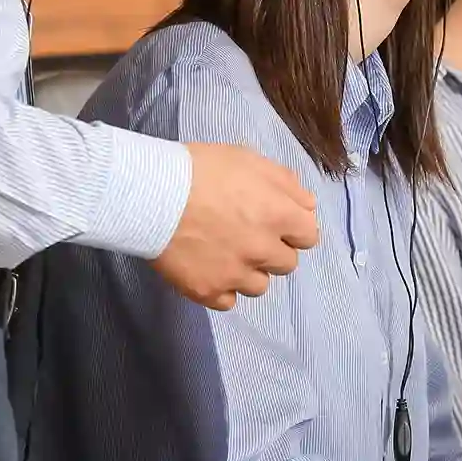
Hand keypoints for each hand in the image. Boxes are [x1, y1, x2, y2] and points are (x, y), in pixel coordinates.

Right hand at [151, 142, 320, 309]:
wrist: (152, 194)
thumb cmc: (200, 169)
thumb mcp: (248, 159)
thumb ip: (285, 183)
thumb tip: (306, 204)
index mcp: (279, 216)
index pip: (309, 236)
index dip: (294, 229)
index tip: (276, 223)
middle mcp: (264, 250)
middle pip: (287, 263)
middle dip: (272, 250)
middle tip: (246, 235)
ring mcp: (236, 275)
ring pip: (259, 286)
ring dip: (248, 271)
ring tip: (224, 253)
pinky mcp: (209, 291)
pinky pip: (228, 301)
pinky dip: (222, 288)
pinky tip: (208, 269)